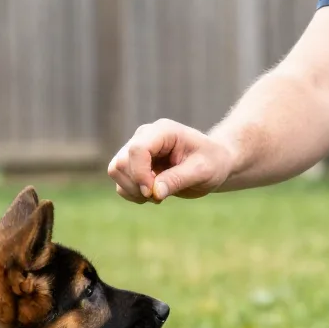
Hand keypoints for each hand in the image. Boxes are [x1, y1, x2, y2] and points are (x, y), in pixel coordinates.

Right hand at [107, 118, 235, 203]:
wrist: (212, 164)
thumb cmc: (212, 163)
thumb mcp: (202, 171)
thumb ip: (178, 179)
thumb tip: (154, 192)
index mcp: (163, 132)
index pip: (137, 149)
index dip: (139, 174)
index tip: (151, 192)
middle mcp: (145, 137)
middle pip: (121, 162)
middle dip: (136, 185)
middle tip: (159, 195)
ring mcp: (136, 150)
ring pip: (116, 171)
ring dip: (133, 191)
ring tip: (157, 195)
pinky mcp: (133, 165)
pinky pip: (120, 183)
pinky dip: (132, 194)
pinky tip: (152, 195)